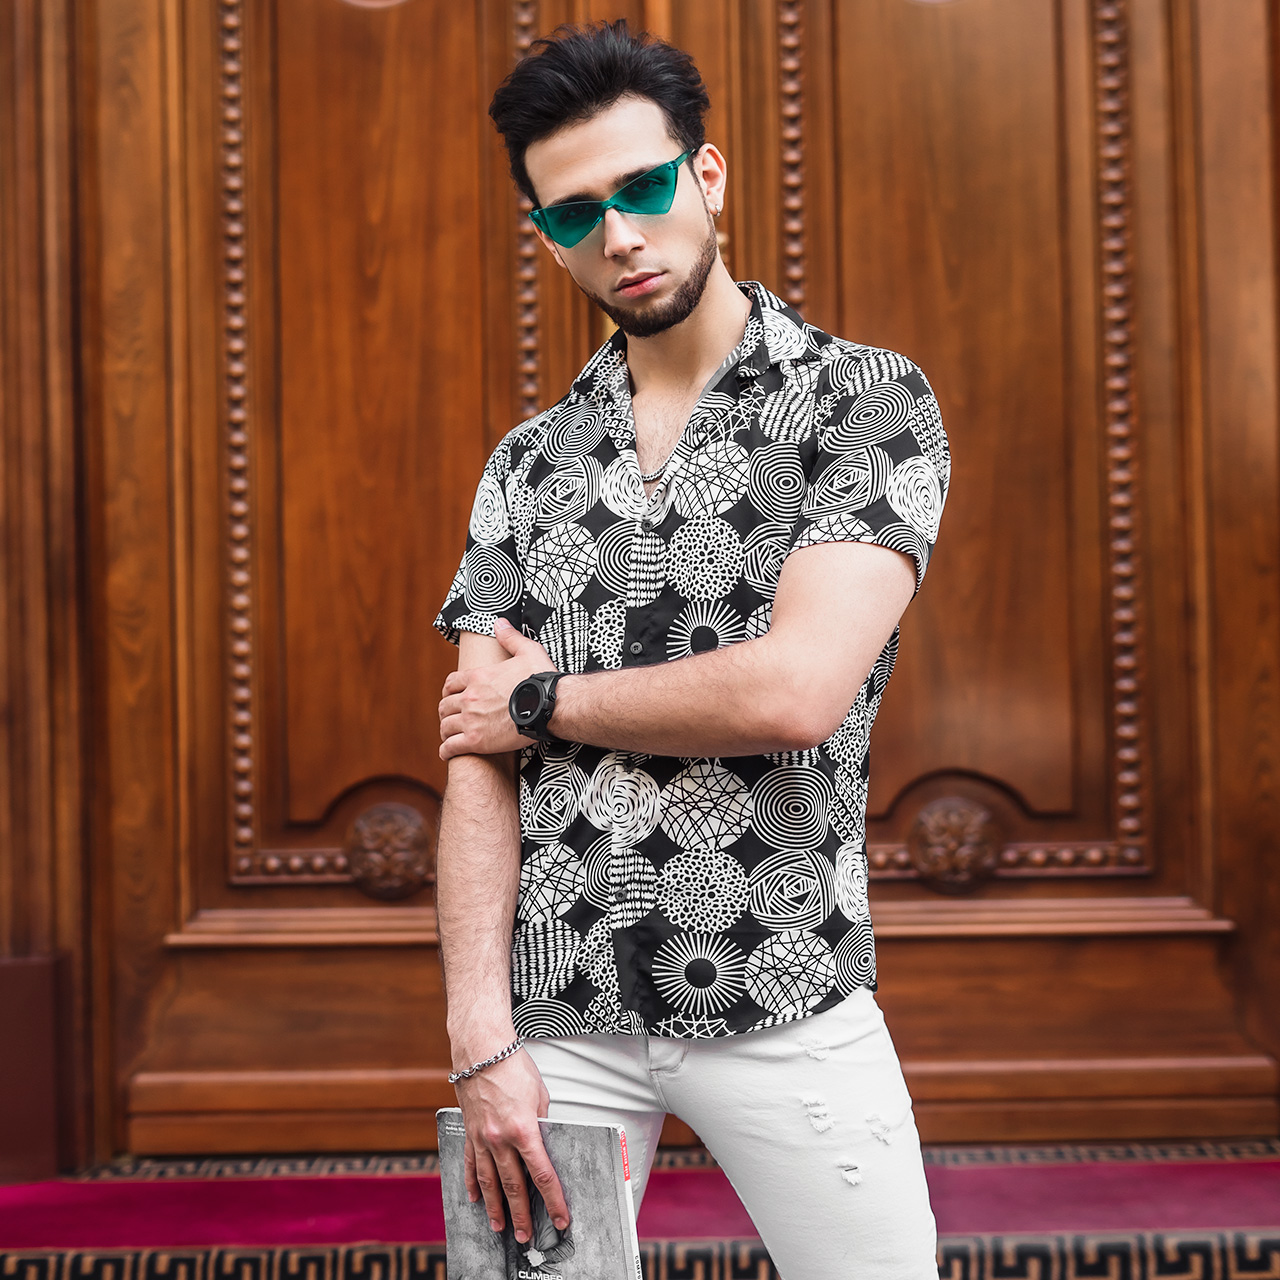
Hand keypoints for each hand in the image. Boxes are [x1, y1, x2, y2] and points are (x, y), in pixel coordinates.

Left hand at [439, 620, 553, 759]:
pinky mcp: (477, 741)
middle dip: (447, 712)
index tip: (451, 698)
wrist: (551, 706)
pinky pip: (451, 747)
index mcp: (478, 676)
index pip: (450, 684)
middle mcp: (470, 697)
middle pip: (445, 706)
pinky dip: (446, 750)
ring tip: (450, 736)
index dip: (448, 692)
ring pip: (445, 726)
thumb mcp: (528, 651)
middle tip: (452, 718)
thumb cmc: (542, 680)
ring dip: (446, 731)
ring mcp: (471, 720)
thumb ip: (510, 637)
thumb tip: (499, 622)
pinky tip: (448, 752)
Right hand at [455, 1048, 569, 1241]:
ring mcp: (482, 1138)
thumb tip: (543, 1142)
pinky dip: (473, 1184)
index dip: (553, 1200)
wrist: (482, 1050)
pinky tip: (475, 1199)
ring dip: (495, 1208)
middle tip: (525, 1235)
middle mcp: (501, 1139)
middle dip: (522, 1214)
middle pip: (514, 1186)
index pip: (542, 1174)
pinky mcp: (470, 1132)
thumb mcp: (540, 1095)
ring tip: (500, 1226)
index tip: (560, 1217)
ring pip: (489, 1182)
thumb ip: (541, 1123)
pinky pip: (471, 1164)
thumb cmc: (513, 1066)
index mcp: (524, 1130)